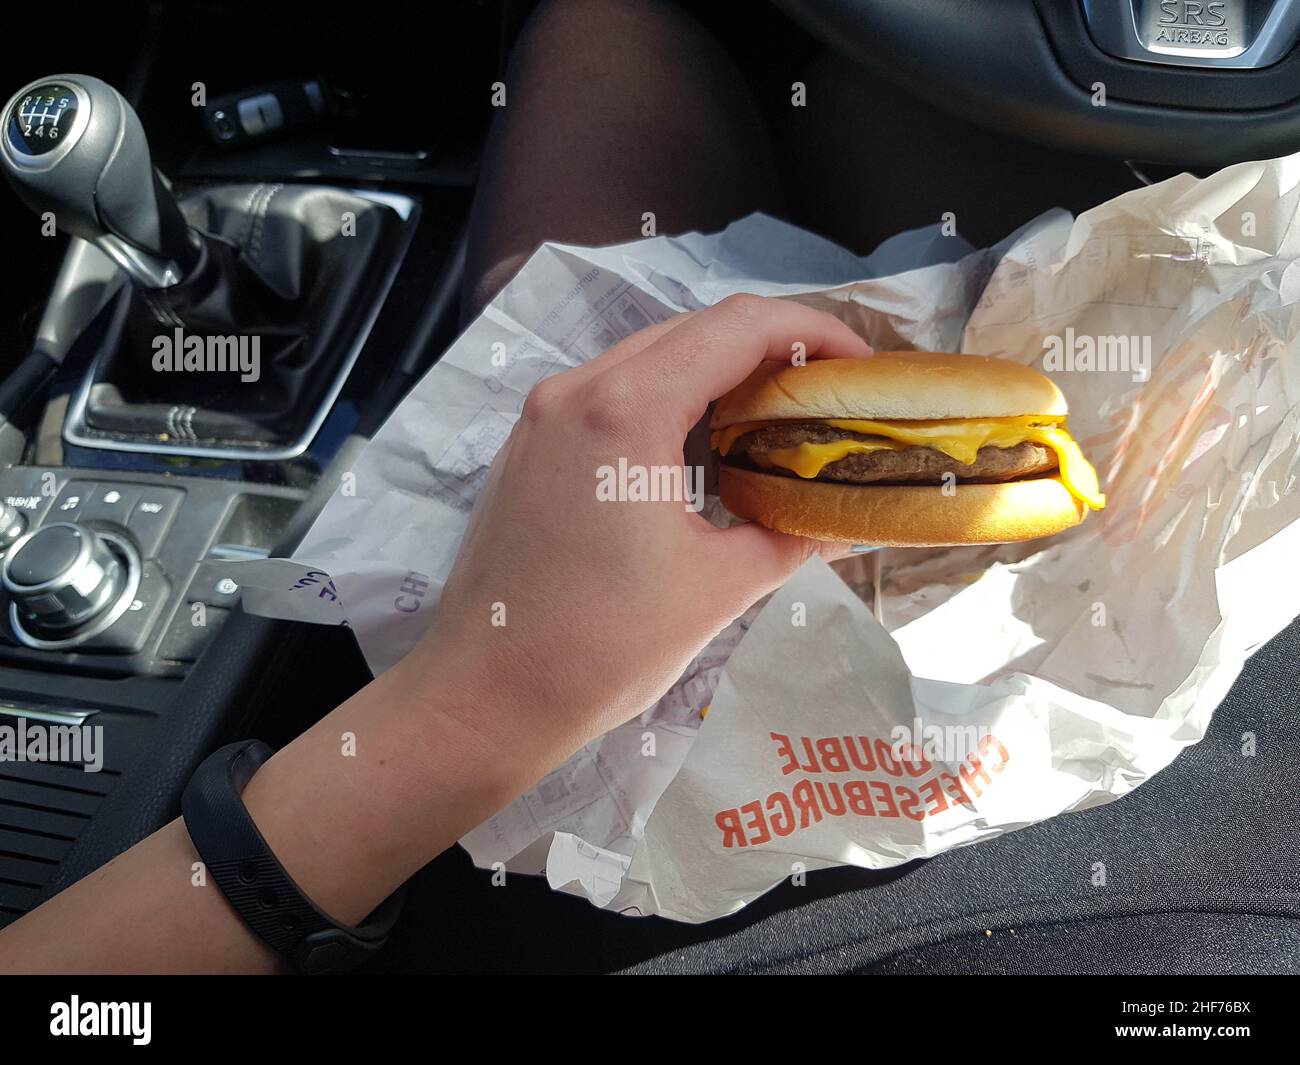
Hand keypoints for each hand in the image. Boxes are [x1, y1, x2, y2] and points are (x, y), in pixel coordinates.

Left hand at [417, 294, 872, 762]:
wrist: (485, 698)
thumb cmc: (598, 648)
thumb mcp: (717, 588)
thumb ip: (792, 535)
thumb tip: (849, 521)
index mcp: (624, 409)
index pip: (738, 327)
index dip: (812, 332)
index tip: (859, 365)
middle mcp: (575, 391)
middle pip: (694, 331)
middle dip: (772, 349)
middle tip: (829, 392)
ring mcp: (543, 415)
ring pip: (651, 358)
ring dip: (719, 373)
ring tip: (778, 417)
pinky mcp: (529, 446)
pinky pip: (613, 393)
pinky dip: (670, 401)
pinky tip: (706, 447)